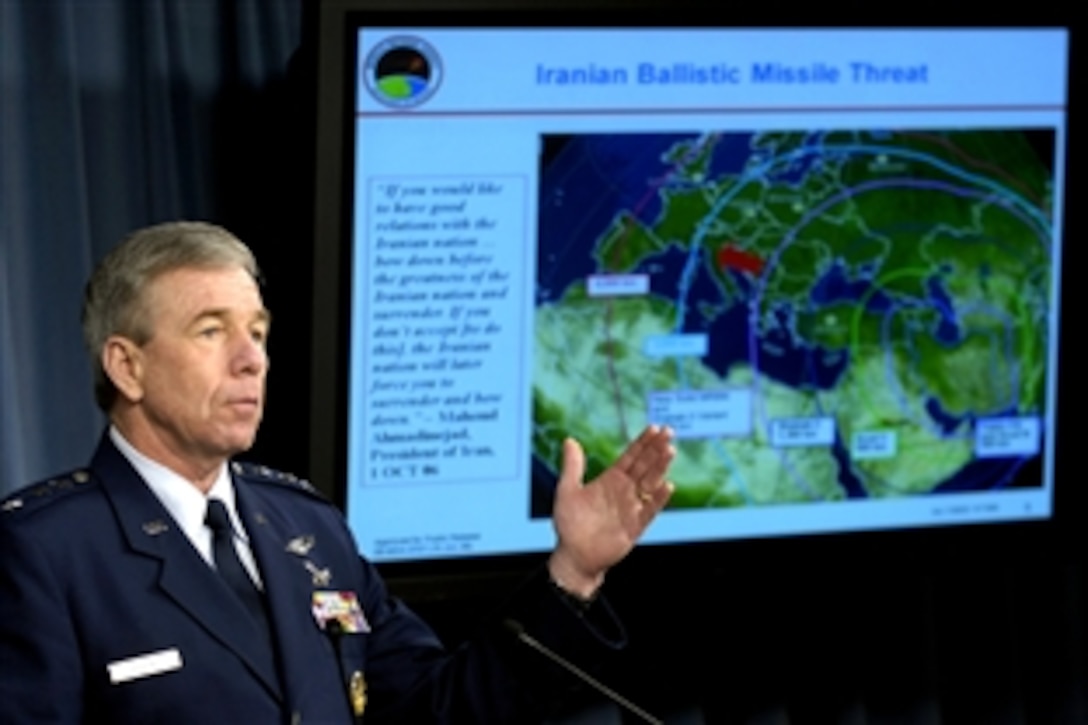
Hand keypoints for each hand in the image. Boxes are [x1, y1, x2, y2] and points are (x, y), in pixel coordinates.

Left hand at [548, 425, 674, 598]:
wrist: (574, 556)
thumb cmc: (569, 524)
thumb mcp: (567, 491)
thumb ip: (572, 467)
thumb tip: (570, 440)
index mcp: (611, 479)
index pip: (631, 456)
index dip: (643, 442)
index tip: (655, 427)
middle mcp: (624, 491)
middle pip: (645, 465)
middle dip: (656, 449)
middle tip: (668, 432)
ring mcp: (631, 507)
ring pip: (650, 483)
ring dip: (660, 468)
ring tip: (669, 451)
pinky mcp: (635, 526)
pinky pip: (649, 510)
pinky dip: (658, 499)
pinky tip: (666, 485)